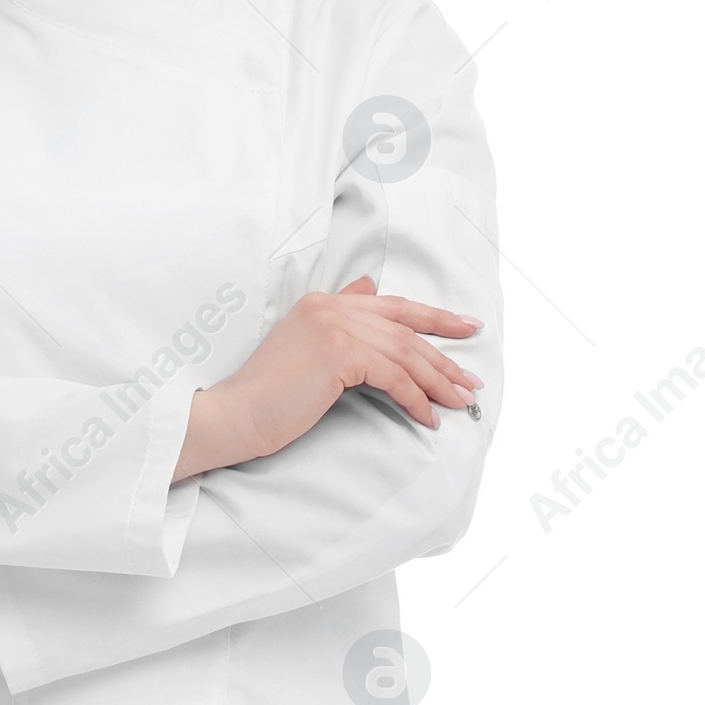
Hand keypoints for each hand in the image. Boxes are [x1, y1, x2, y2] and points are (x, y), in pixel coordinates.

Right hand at [173, 277, 481, 480]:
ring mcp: (334, 327)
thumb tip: (369, 287)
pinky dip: (414, 398)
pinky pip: (392, 376)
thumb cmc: (268, 395)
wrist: (234, 414)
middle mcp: (331, 306)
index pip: (393, 306)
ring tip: (456, 403)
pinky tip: (426, 417)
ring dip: (436, 382)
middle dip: (444, 357)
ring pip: (404, 354)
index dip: (435, 317)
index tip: (467, 327)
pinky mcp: (338, 354)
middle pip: (405, 331)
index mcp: (324, 302)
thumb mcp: (306, 347)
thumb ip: (339, 319)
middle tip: (470, 381)